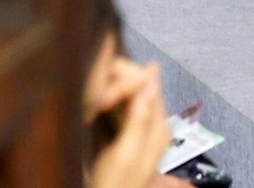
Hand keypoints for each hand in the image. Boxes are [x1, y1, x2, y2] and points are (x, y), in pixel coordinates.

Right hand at [89, 63, 170, 187]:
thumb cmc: (113, 185)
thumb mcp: (124, 155)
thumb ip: (138, 120)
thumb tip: (149, 82)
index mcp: (159, 126)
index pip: (150, 84)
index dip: (128, 77)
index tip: (102, 88)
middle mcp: (156, 123)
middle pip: (143, 85)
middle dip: (119, 82)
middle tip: (95, 98)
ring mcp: (144, 128)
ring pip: (132, 93)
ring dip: (113, 89)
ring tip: (94, 98)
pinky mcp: (129, 133)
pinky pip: (123, 105)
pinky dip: (111, 99)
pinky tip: (97, 102)